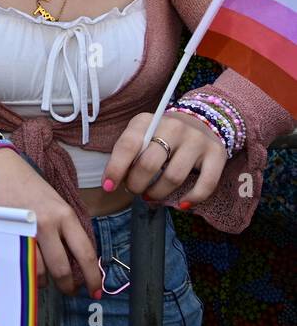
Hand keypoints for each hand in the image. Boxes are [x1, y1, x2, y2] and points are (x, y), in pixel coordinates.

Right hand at [0, 149, 101, 297]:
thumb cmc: (24, 182)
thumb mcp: (53, 201)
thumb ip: (64, 228)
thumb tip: (74, 259)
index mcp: (64, 214)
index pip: (85, 252)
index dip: (93, 277)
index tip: (96, 290)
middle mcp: (47, 224)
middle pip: (62, 268)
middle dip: (67, 286)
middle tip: (69, 291)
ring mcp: (24, 230)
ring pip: (38, 270)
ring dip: (42, 280)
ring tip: (42, 278)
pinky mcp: (4, 233)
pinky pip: (17, 262)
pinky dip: (22, 271)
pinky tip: (23, 269)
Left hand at [102, 111, 227, 208]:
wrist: (201, 121)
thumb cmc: (161, 135)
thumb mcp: (141, 135)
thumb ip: (128, 154)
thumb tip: (112, 183)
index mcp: (148, 121)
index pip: (128, 145)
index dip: (115, 168)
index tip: (108, 186)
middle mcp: (174, 127)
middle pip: (149, 164)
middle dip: (136, 184)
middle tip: (134, 190)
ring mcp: (197, 140)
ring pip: (173, 177)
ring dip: (158, 193)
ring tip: (150, 195)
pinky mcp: (217, 154)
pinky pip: (206, 184)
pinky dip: (192, 199)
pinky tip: (182, 204)